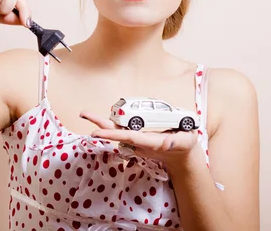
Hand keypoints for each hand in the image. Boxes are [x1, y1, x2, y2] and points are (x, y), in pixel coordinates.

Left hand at [79, 110, 198, 168]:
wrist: (182, 157)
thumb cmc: (185, 145)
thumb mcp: (186, 141)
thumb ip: (176, 141)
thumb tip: (167, 142)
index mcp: (150, 142)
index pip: (128, 137)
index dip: (112, 134)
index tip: (96, 132)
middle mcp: (140, 143)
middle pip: (116, 133)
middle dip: (100, 125)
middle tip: (84, 113)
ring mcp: (137, 141)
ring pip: (117, 131)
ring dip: (102, 123)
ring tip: (87, 114)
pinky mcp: (137, 139)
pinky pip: (121, 131)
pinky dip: (110, 125)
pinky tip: (101, 119)